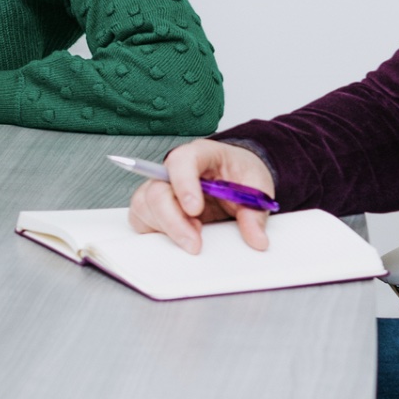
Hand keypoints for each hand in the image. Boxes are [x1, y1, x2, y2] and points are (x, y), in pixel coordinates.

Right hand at [125, 140, 274, 253]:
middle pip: (157, 190)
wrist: (236, 176)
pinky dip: (155, 232)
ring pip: (145, 206)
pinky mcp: (154, 206)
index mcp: (201, 154)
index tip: (195, 210)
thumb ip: (254, 213)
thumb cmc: (241, 174)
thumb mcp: (257, 189)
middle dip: (174, 221)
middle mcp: (174, 169)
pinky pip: (141, 219)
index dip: (184, 184)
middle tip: (194, 243)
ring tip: (193, 238)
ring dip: (166, 228)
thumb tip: (258, 240)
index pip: (182, 161)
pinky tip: (177, 237)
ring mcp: (161, 187)